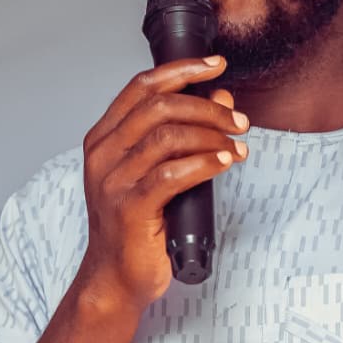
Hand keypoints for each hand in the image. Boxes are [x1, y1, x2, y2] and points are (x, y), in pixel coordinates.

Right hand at [77, 55, 247, 312]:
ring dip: (211, 135)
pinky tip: (225, 163)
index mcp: (104, 137)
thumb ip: (183, 132)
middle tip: (239, 121)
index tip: (216, 64)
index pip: (142, 85)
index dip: (182, 69)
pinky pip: (172, 174)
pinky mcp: (130, 209)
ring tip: (237, 146)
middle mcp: (103, 154)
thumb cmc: (136, 223)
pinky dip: (205, 163)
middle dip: (207, 107)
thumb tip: (223, 97)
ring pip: (167, 136)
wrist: (115, 278)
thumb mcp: (157, 170)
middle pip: (159, 106)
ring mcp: (113, 182)